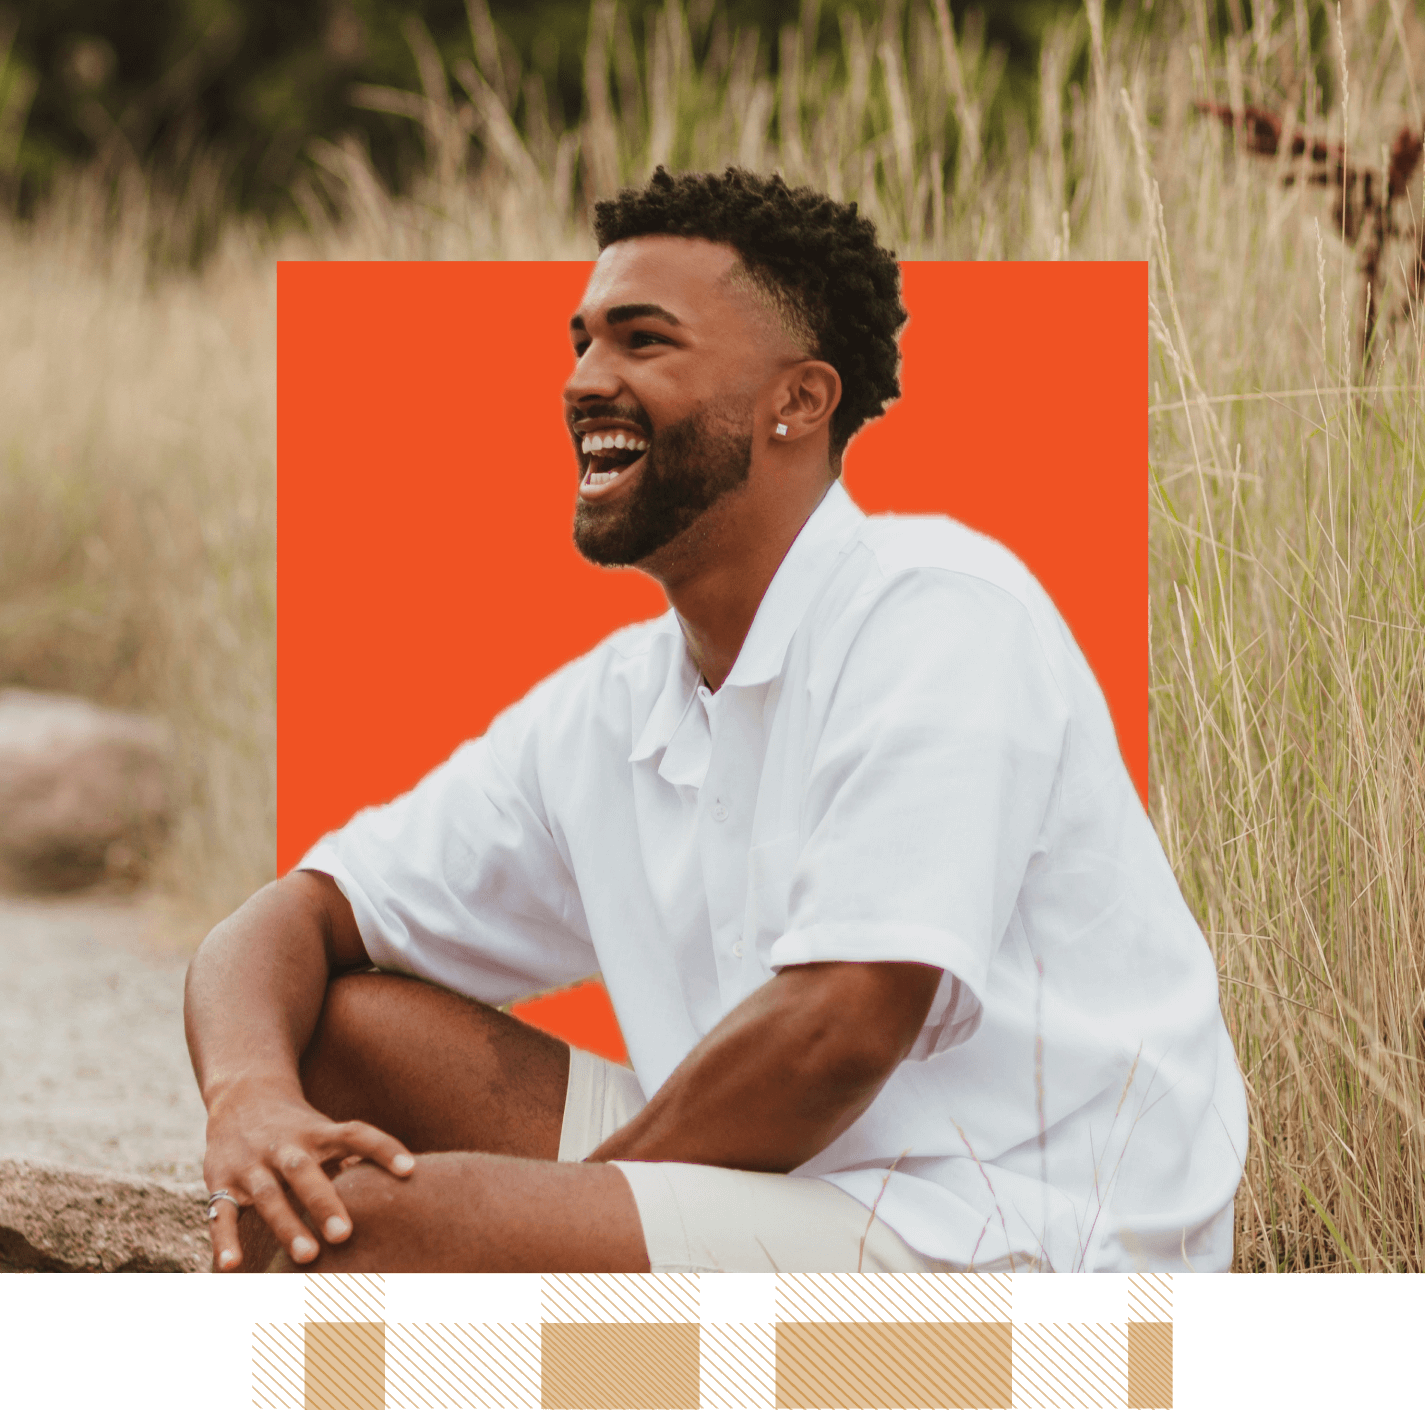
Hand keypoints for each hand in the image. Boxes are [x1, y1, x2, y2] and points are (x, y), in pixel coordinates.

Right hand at [203, 1082, 414, 1270]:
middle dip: (324, 1202)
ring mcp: (251, 1165)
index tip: (410, 1170)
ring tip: (308, 1257)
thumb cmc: (300, 1128)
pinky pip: (220, 1214)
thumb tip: (398, 1185)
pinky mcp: (220, 1183)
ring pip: (268, 1196)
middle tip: (345, 1235)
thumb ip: (353, 1158)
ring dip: (287, 1226)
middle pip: (305, 1172)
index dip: (383, 1148)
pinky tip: (230, 1267)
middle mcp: (284, 1147)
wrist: (242, 1095)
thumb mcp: (326, 1133)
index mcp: (317, 1132)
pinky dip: (223, 1240)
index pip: (355, 1134)